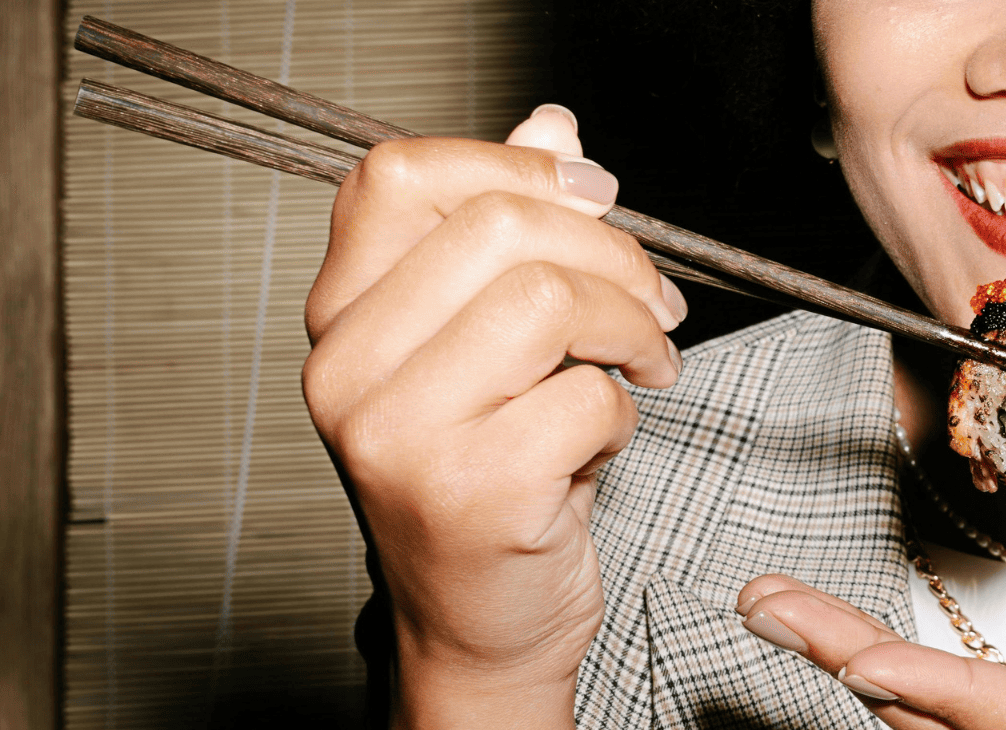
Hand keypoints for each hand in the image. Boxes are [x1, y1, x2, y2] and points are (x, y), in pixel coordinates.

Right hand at [303, 105, 686, 727]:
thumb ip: (508, 232)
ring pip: (545, 300)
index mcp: (342, 318)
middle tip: (650, 303)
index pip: (401, 176)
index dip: (517, 166)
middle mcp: (346, 370)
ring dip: (626, 328)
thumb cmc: (488, 480)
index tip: (593, 195)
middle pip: (496, 228)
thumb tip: (551, 128)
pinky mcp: (468, 492)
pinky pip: (586, 397)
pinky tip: (601, 441)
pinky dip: (622, 413)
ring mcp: (398, 434)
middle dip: (608, 254)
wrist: (480, 623)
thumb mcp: (488, 344)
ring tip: (640, 366)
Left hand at [736, 574, 1005, 728]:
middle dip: (852, 659)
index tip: (853, 658)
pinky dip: (902, 694)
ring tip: (777, 609)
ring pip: (939, 726)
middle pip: (945, 720)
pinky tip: (852, 658)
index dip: (933, 689)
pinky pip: (963, 725)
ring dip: (858, 667)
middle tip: (766, 604)